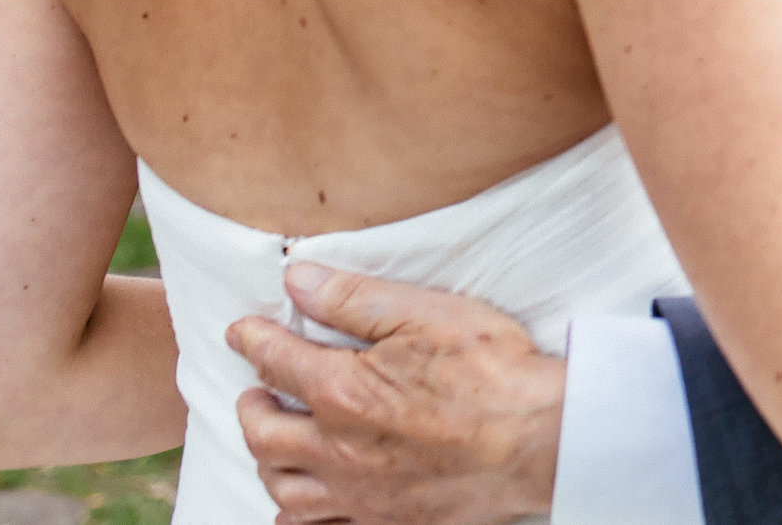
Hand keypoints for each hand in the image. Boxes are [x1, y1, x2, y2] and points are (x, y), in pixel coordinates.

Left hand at [226, 263, 562, 524]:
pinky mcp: (386, 521)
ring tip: (274, 444)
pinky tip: (306, 503)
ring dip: (267, 463)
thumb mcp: (428, 314)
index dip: (254, 341)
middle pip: (264, 434)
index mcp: (341, 392)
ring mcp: (359, 494)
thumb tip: (297, 280)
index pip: (277, 361)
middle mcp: (337, 450)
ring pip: (283, 489)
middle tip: (254, 392)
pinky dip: (299, 515)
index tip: (241, 331)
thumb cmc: (492, 371)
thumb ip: (355, 298)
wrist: (541, 440)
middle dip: (251, 408)